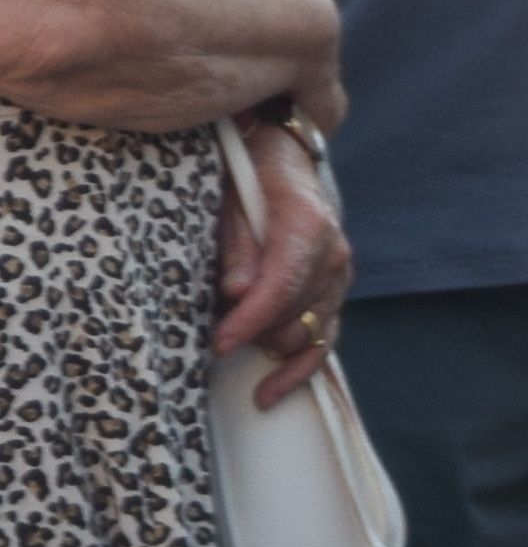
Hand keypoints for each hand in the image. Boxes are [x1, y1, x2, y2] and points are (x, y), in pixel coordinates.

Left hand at [218, 118, 354, 365]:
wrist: (283, 154)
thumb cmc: (249, 171)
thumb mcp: (231, 193)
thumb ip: (237, 244)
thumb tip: (238, 293)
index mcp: (308, 227)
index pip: (283, 287)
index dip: (251, 320)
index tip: (220, 341)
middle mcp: (334, 257)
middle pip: (295, 317)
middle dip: (252, 332)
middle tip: (207, 334)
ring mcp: (339, 278)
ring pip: (310, 335)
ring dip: (268, 349)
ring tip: (226, 356)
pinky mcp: (333, 293)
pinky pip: (323, 341)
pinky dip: (297, 370)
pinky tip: (268, 393)